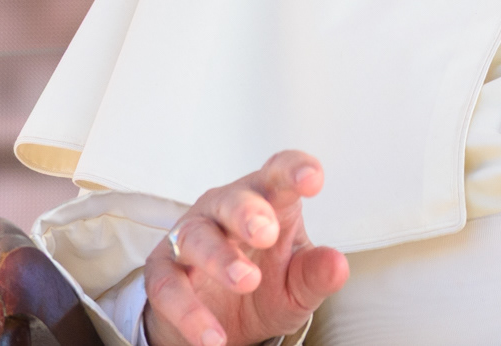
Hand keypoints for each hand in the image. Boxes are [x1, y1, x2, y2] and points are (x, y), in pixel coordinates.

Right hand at [143, 150, 349, 345]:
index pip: (278, 174)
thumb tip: (337, 264)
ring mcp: (190, 237)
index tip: (312, 178)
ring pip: (197, 237)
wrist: (222, 323)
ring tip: (246, 282)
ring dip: (220, 258)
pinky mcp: (163, 272)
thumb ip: (315, 274)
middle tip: (267, 233)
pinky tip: (213, 336)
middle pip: (232, 199)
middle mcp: (224, 211)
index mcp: (265, 201)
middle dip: (248, 212)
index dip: (293, 170)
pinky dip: (190, 312)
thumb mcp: (297, 285)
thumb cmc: (266, 284)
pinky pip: (169, 287)